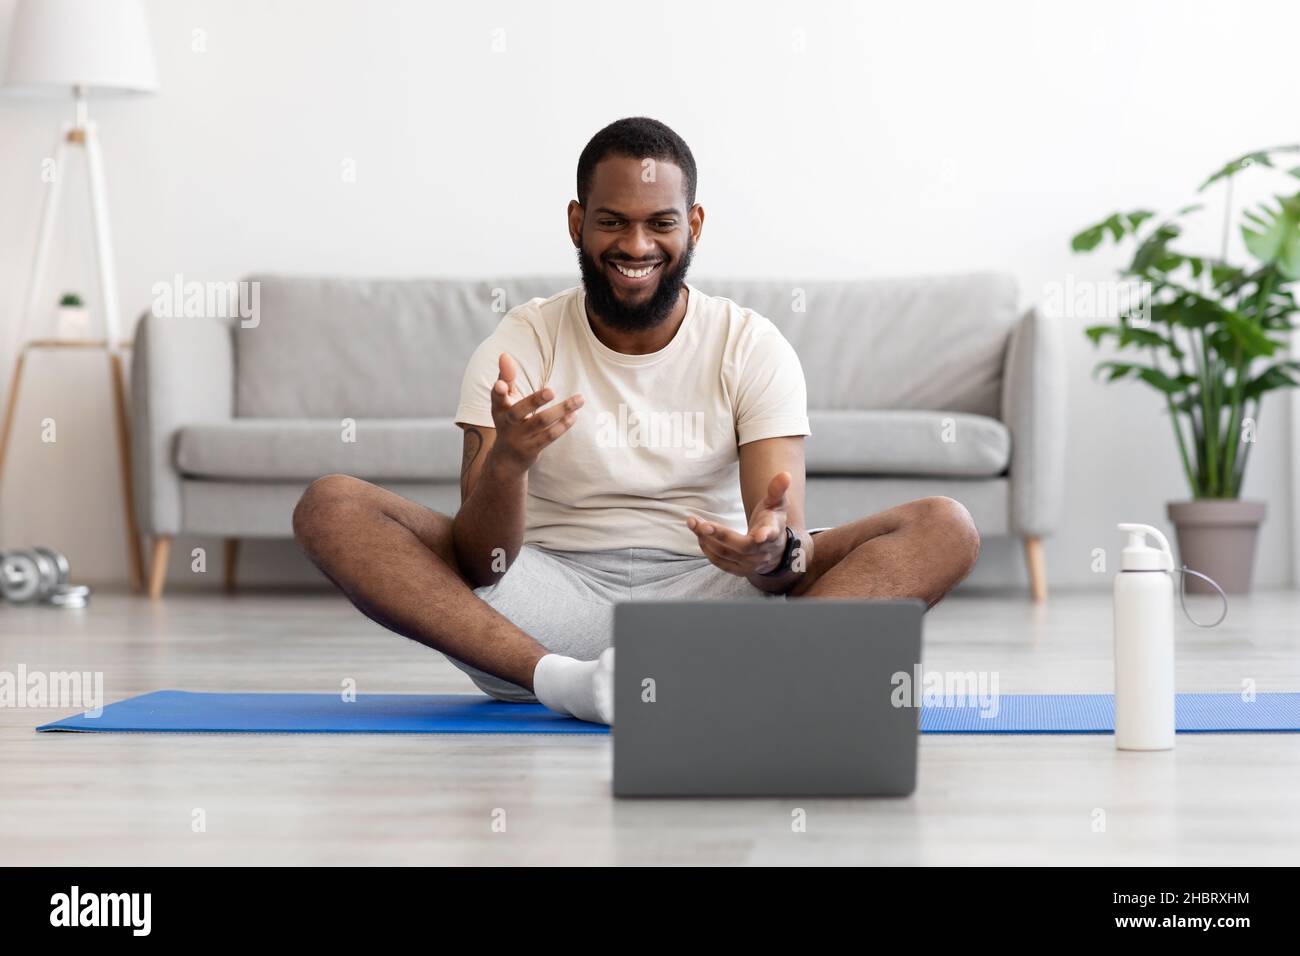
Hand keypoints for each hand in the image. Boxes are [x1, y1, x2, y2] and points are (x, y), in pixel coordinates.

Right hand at [488, 353, 582, 473]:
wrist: (506, 459)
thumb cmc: (509, 420)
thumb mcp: (505, 400)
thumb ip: (506, 377)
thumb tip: (505, 354)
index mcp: (499, 408)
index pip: (497, 397)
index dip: (498, 391)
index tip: (501, 384)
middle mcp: (506, 423)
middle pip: (518, 412)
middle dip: (534, 401)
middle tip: (551, 391)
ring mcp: (519, 438)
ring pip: (540, 423)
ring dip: (561, 410)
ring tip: (579, 399)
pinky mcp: (531, 449)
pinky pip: (548, 437)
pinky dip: (563, 425)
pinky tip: (574, 415)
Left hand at [687, 472, 792, 577]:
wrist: (775, 549)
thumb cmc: (772, 521)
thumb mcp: (777, 504)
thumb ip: (777, 490)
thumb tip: (785, 474)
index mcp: (773, 533)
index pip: (770, 535)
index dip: (765, 535)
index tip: (760, 535)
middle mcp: (762, 552)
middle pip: (740, 546)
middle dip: (719, 534)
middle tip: (701, 524)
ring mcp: (751, 564)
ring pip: (726, 554)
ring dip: (706, 540)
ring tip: (693, 523)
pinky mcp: (740, 571)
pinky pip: (721, 562)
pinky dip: (708, 550)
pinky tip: (699, 536)